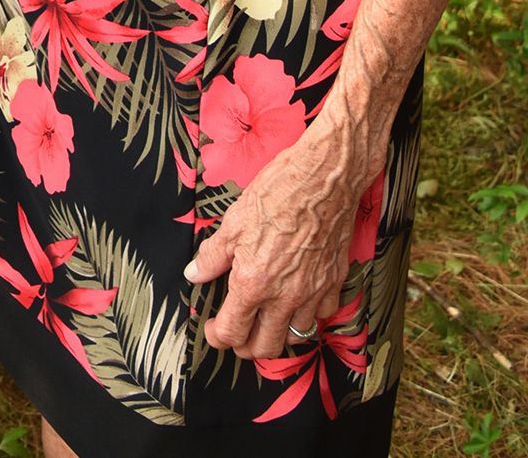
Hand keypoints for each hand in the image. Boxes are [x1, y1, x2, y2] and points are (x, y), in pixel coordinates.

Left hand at [183, 123, 374, 360]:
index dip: (217, 336)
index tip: (213, 328)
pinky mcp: (334, 284)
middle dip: (245, 346)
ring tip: (265, 317)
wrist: (323, 179)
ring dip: (276, 333)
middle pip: (263, 348)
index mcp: (253, 282)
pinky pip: (320, 316)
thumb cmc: (276, 193)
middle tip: (236, 331)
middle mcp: (284, 297)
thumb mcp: (233, 221)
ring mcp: (313, 294)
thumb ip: (212, 256)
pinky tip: (296, 298)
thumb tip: (194, 274)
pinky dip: (307, 315)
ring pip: (294, 337)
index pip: (232, 332)